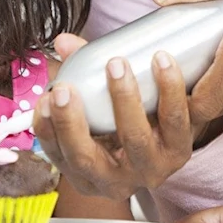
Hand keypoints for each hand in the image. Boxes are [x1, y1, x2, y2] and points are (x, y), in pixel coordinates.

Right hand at [33, 34, 197, 199]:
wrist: (170, 139)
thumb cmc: (123, 122)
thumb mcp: (96, 107)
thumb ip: (78, 71)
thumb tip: (64, 41)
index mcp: (85, 173)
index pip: (58, 156)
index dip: (46, 130)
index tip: (43, 97)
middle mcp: (113, 180)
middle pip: (86, 158)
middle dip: (70, 123)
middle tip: (64, 88)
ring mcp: (148, 169)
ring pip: (134, 139)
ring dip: (123, 99)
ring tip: (116, 64)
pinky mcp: (179, 153)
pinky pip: (175, 122)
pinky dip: (169, 91)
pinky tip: (162, 63)